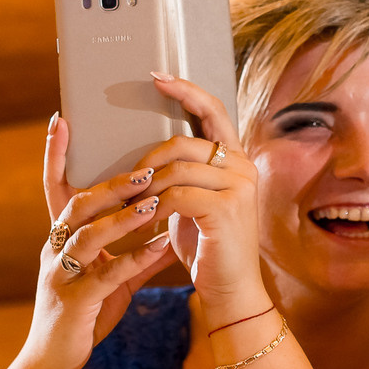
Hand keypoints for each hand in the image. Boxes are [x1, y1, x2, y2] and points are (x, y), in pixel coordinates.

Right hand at [22, 114, 178, 368]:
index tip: (61, 118)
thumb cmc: (84, 315)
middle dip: (112, 185)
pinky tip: (161, 246)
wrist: (55, 360)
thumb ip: (138, 254)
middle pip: (78, 204)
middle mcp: (55, 249)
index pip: (54, 187)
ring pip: (89, 235)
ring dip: (122, 217)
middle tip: (146, 168)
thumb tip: (172, 231)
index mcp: (60, 237)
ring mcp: (60, 274)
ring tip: (153, 201)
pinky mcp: (73, 300)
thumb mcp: (112, 280)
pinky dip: (135, 258)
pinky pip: (106, 274)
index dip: (55, 154)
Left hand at [141, 72, 268, 319]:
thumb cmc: (207, 248)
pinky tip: (142, 220)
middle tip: (125, 181)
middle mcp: (243, 166)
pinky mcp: (228, 209)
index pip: (212, 110)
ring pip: (176, 168)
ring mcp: (239, 186)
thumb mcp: (193, 202)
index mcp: (236, 159)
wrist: (231, 292)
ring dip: (145, 187)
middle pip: (183, 141)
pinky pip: (177, 195)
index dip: (185, 90)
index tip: (156, 75)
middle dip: (146, 159)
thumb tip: (149, 153)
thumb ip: (181, 174)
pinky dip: (153, 208)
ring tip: (128, 205)